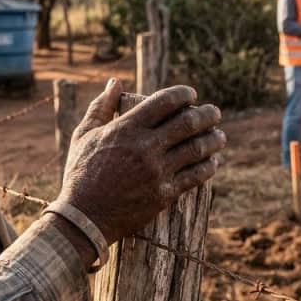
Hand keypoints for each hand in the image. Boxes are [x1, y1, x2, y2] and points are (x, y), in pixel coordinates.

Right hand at [59, 80, 224, 244]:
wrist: (83, 218)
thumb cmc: (80, 174)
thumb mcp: (83, 135)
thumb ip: (101, 106)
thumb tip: (115, 83)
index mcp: (126, 129)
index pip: (165, 101)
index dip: (184, 94)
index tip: (192, 95)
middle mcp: (144, 148)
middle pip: (188, 122)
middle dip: (208, 114)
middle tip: (215, 113)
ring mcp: (156, 172)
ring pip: (197, 149)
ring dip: (215, 140)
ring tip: (220, 137)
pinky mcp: (164, 195)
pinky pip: (195, 176)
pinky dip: (208, 167)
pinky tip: (213, 162)